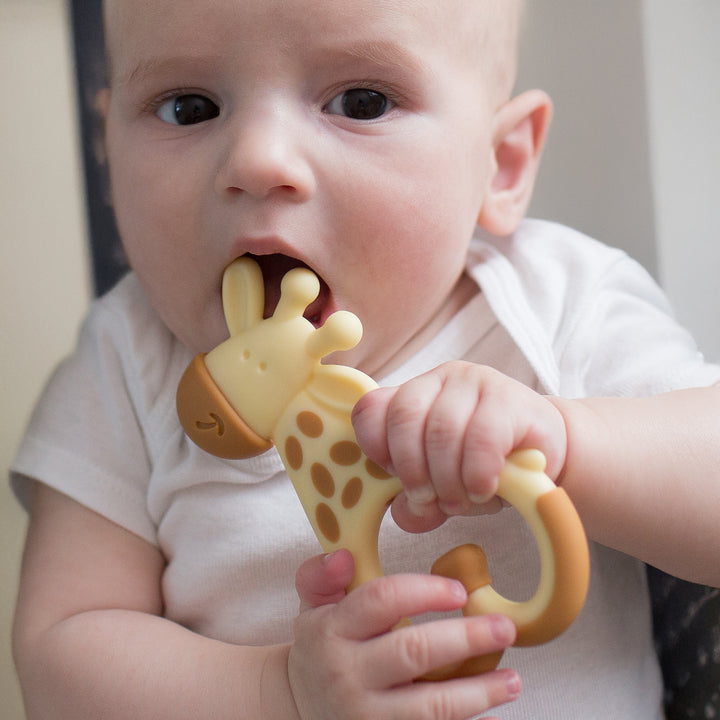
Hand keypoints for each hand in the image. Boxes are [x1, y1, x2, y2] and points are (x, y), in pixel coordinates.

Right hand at [290, 554, 520, 719]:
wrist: (300, 705)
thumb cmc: (320, 646)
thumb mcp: (311, 605)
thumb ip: (320, 575)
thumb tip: (345, 557)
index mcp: (332, 630)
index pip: (382, 600)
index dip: (425, 592)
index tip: (460, 591)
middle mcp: (347, 674)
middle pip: (413, 652)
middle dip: (465, 639)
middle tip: (505, 629)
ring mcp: (364, 716)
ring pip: (429, 706)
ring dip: (478, 693)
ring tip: (514, 681)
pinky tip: (492, 715)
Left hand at [352, 362, 566, 531]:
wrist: (546, 452)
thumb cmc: (485, 466)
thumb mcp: (442, 486)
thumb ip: (418, 501)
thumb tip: (405, 514)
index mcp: (411, 395)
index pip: (371, 409)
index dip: (375, 448)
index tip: (395, 479)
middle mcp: (438, 380)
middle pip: (404, 418)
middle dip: (413, 470)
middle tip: (431, 500)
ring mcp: (475, 382)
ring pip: (442, 430)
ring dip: (447, 478)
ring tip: (461, 500)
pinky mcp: (510, 398)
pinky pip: (482, 438)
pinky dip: (477, 473)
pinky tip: (483, 489)